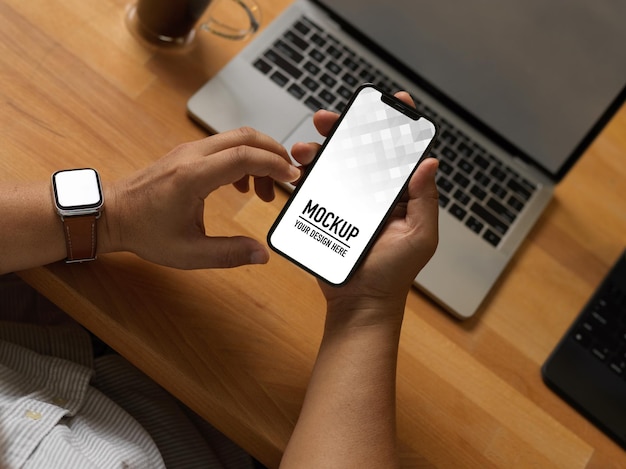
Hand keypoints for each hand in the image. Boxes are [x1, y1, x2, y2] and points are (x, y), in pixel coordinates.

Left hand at [101, 127, 299, 268]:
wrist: (111, 214)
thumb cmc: (144, 232)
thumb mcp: (188, 253)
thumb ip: (229, 254)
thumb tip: (262, 255)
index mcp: (193, 177)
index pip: (244, 157)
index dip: (274, 165)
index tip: (293, 178)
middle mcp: (192, 156)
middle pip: (245, 136)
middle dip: (274, 152)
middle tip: (290, 175)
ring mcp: (188, 151)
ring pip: (235, 139)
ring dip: (258, 157)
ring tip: (265, 192)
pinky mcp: (186, 154)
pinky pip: (223, 147)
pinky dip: (242, 159)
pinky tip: (243, 187)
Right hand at [290, 92, 438, 318]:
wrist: (360, 302)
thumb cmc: (393, 274)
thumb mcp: (419, 237)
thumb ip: (425, 200)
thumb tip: (429, 163)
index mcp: (400, 195)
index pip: (401, 153)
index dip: (399, 125)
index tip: (396, 101)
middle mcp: (374, 193)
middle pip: (362, 151)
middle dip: (347, 129)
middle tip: (330, 119)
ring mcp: (349, 202)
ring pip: (335, 165)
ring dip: (320, 150)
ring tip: (304, 149)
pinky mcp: (326, 214)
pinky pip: (316, 187)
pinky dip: (306, 173)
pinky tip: (298, 167)